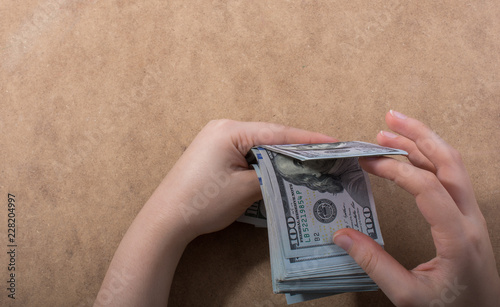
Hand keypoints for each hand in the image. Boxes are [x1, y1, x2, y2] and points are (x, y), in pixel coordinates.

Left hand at [96, 119, 335, 305]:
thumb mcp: (245, 189)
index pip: (277, 132)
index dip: (308, 139)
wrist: (166, 220)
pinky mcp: (213, 153)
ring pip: (258, 144)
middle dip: (295, 146)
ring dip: (279, 154)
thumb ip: (272, 174)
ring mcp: (215, 139)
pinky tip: (278, 168)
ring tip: (307, 162)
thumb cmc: (203, 202)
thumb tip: (292, 170)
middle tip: (325, 154)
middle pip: (268, 135)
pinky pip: (245, 152)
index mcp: (230, 130)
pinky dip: (263, 160)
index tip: (333, 142)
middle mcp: (222, 128)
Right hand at [333, 111, 499, 305]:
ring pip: (453, 167)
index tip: (368, 162)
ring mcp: (473, 217)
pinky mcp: (468, 220)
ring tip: (392, 130)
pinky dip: (430, 161)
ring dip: (424, 143)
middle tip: (388, 119)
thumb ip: (374, 265)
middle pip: (450, 163)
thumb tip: (341, 236)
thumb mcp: (408, 296)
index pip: (427, 188)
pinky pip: (452, 180)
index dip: (396, 169)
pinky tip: (411, 156)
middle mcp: (470, 220)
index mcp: (457, 238)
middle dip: (419, 135)